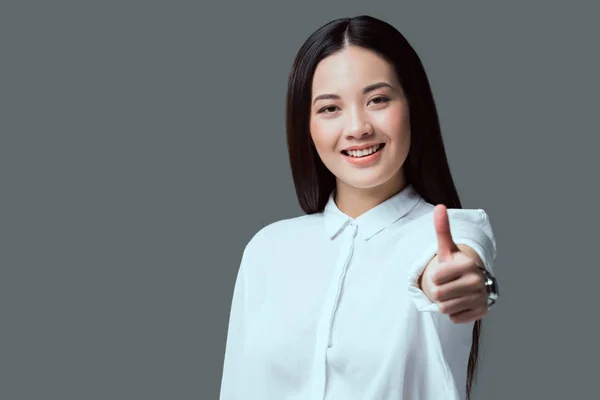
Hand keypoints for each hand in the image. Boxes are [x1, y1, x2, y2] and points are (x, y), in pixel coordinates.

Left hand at [420, 205, 488, 323]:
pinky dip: (455, 313)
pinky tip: (462, 302)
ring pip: (445, 308)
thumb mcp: (447, 248)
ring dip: (445, 303)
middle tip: (449, 285)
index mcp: (468, 265)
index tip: (445, 273)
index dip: (435, 277)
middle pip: (438, 295)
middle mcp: (478, 281)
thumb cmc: (455, 264)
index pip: (435, 279)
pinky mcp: (482, 313)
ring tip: (454, 293)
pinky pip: (454, 318)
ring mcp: (481, 298)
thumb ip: (442, 229)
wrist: (472, 282)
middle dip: (438, 292)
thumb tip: (440, 206)